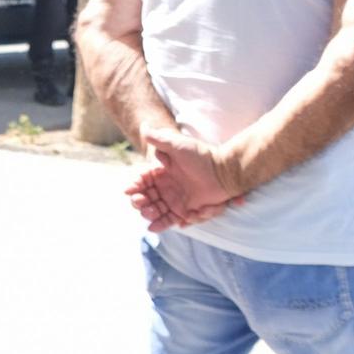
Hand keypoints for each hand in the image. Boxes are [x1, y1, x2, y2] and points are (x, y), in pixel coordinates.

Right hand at [127, 125, 241, 232]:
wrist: (224, 171)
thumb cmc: (201, 156)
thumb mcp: (178, 145)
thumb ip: (159, 138)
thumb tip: (145, 126)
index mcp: (160, 173)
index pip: (141, 181)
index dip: (134, 186)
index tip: (129, 190)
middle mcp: (164, 187)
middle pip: (145, 198)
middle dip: (139, 202)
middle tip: (140, 203)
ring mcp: (173, 200)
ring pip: (155, 210)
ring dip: (149, 214)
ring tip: (149, 214)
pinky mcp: (184, 211)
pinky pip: (169, 220)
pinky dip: (161, 224)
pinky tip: (153, 227)